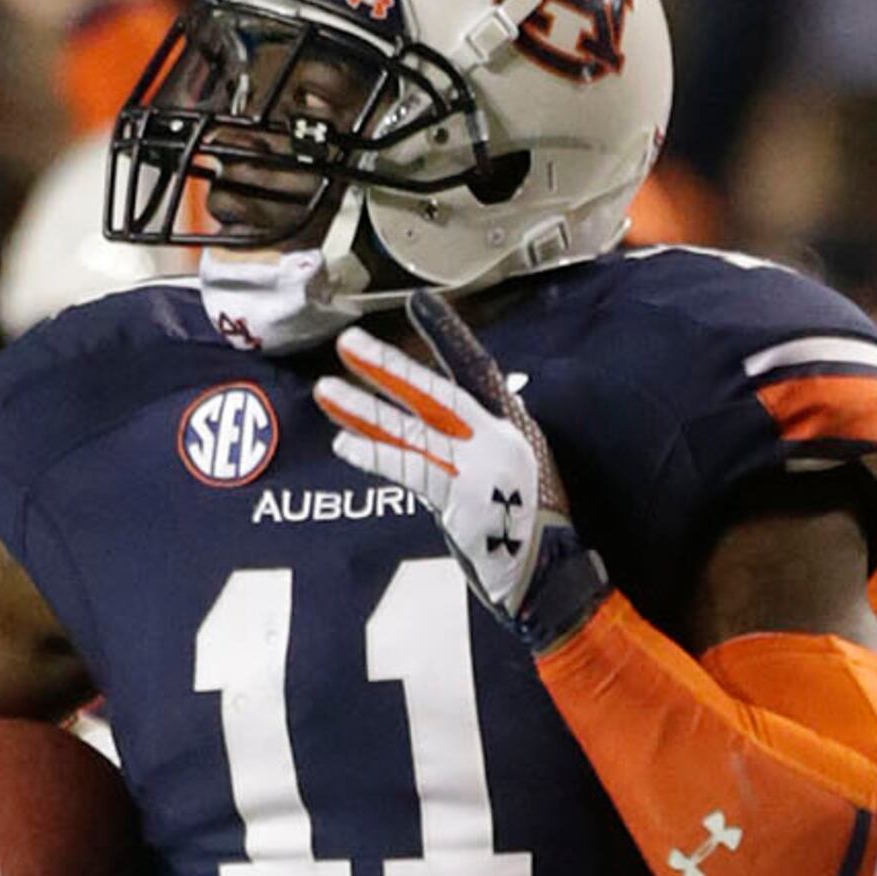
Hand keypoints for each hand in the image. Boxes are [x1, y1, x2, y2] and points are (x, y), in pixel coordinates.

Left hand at [318, 292, 613, 649]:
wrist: (550, 572)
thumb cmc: (532, 521)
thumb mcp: (520, 463)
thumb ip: (479, 437)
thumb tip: (436, 417)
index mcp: (511, 424)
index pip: (475, 366)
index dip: (447, 333)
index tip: (417, 303)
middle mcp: (495, 439)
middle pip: (434, 393)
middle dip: (388, 366)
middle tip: (348, 343)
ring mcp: (477, 469)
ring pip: (412, 430)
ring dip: (364, 410)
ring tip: (326, 390)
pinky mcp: (460, 501)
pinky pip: (409, 471)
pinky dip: (376, 456)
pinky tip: (344, 444)